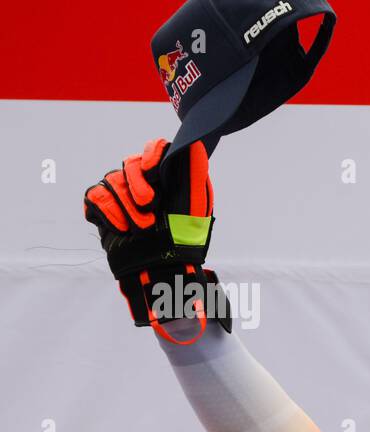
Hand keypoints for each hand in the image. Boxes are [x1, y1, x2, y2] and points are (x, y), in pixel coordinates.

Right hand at [83, 139, 228, 342]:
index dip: (151, 153)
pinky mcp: (103, 209)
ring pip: (110, 180)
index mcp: (167, 180)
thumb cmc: (183, 241)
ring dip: (125, 206)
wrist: (160, 270)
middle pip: (129, 164)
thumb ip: (195, 174)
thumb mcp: (196, 208)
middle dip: (137, 184)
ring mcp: (121, 196)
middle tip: (149, 206)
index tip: (152, 168)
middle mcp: (143, 183)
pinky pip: (94, 196)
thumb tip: (195, 144)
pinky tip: (121, 228)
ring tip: (141, 228)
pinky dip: (106, 211)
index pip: (155, 149)